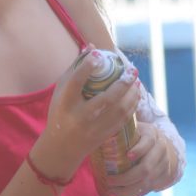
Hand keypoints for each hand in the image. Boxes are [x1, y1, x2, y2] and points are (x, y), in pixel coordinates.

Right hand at [44, 46, 141, 178]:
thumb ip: (75, 70)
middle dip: (122, 83)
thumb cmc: (60, 112)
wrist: (61, 147)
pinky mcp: (104, 136)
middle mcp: (80, 117)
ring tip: (135, 81)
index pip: (76, 82)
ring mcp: (93, 128)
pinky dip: (132, 106)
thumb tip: (92, 48)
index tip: (98, 54)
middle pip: (106, 99)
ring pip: (119, 110)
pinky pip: (123, 120)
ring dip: (131, 94)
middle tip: (131, 70)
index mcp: (65, 104)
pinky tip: (135, 95)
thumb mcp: (60, 92)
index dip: (87, 66)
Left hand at [104, 121, 177, 195]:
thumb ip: (117, 130)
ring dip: (127, 190)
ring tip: (111, 192)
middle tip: (109, 181)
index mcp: (152, 134)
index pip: (148, 141)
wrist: (164, 146)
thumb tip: (94, 135)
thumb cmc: (138, 137)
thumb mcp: (132, 129)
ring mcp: (165, 165)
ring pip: (147, 183)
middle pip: (146, 168)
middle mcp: (161, 150)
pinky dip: (133, 195)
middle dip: (126, 178)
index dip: (139, 150)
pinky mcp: (165, 177)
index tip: (127, 156)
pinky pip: (148, 190)